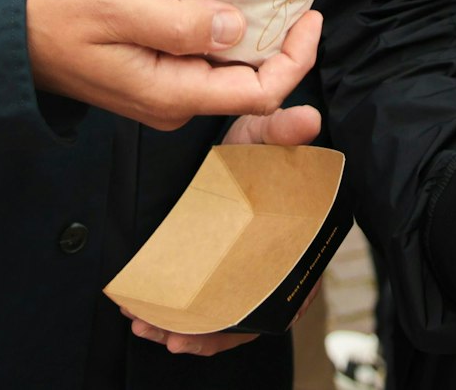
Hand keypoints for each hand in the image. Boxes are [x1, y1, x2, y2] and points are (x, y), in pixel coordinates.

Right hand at [25, 0, 319, 129]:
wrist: (11, 34)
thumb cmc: (58, 16)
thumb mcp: (121, 7)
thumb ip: (181, 22)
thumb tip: (238, 28)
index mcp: (172, 93)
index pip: (258, 93)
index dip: (296, 59)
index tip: (310, 16)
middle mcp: (176, 102)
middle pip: (252, 89)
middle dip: (287, 53)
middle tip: (305, 7)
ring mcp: (166, 91)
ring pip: (231, 72)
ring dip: (261, 43)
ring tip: (280, 1)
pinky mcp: (157, 73)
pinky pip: (208, 61)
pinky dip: (231, 37)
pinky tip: (238, 5)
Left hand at [128, 103, 324, 355]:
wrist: (241, 140)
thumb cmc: (264, 143)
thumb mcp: (270, 131)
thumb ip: (285, 128)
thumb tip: (306, 120)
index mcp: (299, 245)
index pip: (286, 299)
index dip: (253, 319)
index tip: (218, 326)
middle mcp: (273, 267)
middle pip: (247, 316)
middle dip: (207, 331)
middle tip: (170, 335)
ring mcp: (244, 270)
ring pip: (221, 316)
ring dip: (185, 328)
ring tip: (149, 327)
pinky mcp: (219, 267)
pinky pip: (203, 303)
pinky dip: (178, 316)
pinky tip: (149, 316)